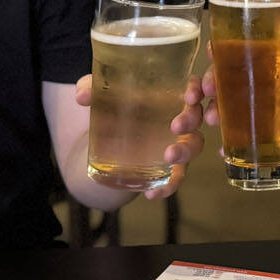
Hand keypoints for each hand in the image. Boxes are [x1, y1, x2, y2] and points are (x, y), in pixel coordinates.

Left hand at [74, 74, 204, 199]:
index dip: (197, 89)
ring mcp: (176, 143)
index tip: (188, 96)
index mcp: (168, 93)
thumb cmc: (113, 107)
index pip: (192, 86)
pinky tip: (151, 192)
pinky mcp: (168, 167)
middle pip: (197, 116)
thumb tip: (83, 95)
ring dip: (184, 151)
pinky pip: (175, 178)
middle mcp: (178, 116)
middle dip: (191, 120)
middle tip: (176, 125)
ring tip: (169, 156)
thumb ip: (90, 88)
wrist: (104, 140)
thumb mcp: (101, 95)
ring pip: (193, 146)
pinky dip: (167, 186)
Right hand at [189, 46, 279, 135]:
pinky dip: (229, 143)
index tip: (212, 57)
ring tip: (209, 120)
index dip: (218, 53)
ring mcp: (256, 103)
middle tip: (202, 95)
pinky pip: (240, 134)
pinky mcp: (263, 126)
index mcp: (265, 56)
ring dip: (209, 112)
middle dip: (205, 85)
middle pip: (220, 78)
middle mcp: (254, 78)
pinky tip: (223, 150)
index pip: (233, 50)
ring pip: (223, 105)